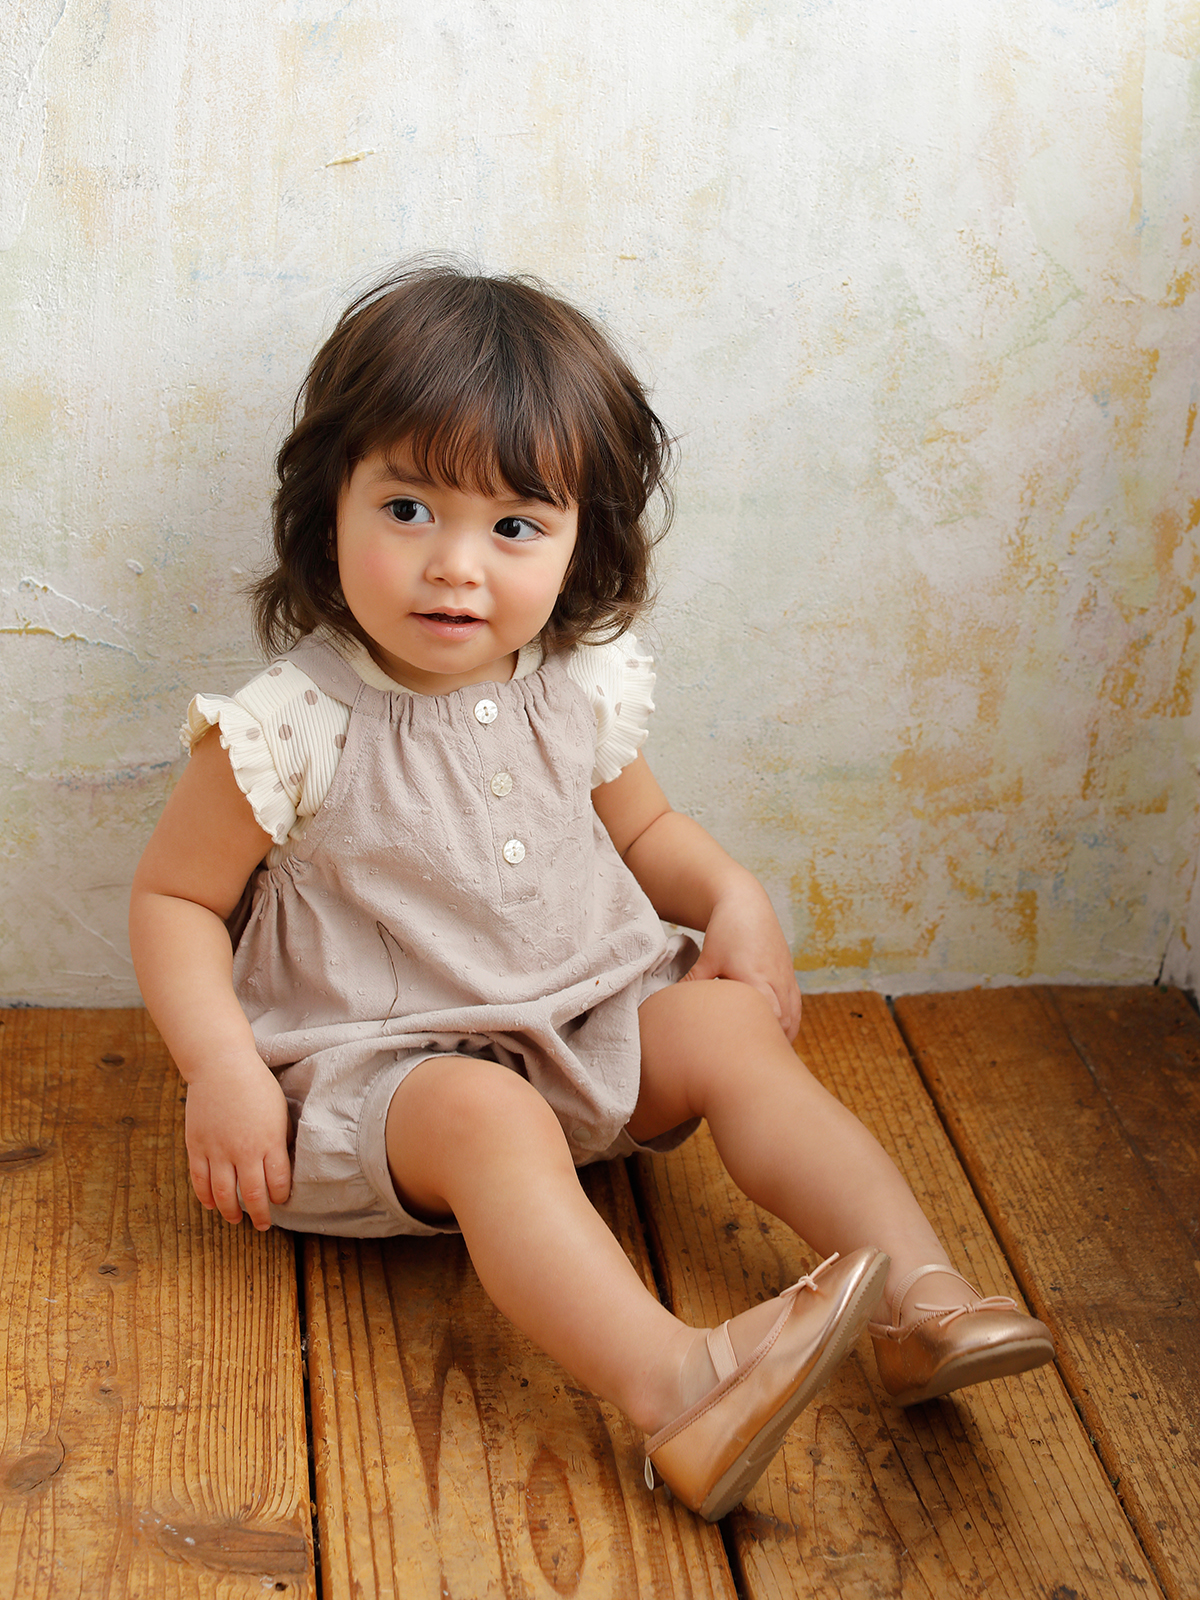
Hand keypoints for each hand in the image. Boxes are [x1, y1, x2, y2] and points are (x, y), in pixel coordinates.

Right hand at [184, 1061, 291, 1229]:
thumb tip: (284, 1164)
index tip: (281, 1200)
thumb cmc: (256, 1086)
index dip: (281, 1197)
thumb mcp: (279, 1111)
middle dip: (260, 1214)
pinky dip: (206, 1197)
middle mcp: (244, 1150)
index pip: (278, 1182)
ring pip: (224, 1194)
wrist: (222, 1066)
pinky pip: (200, 1181)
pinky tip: (212, 1205)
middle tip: (263, 1224)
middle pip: (253, 1195)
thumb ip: (281, 1140)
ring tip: (237, 1219)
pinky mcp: (197, 1146)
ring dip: (231, 1212)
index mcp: (269, 1141)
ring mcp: (218, 1150)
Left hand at [683, 873, 802, 1041]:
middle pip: (781, 1027)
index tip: (747, 1057)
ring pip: (791, 1021)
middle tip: (752, 1066)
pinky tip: (776, 1037)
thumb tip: (670, 1006)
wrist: (747, 904)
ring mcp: (787, 982)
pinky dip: (788, 1025)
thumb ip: (694, 984)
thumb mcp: (708, 958)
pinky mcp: (790, 978)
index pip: (766, 1022)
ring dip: (780, 1038)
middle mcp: (778, 984)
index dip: (760, 1042)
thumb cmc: (728, 929)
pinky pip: (795, 1010)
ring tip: (764, 1056)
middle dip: (769, 1046)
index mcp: (758, 981)